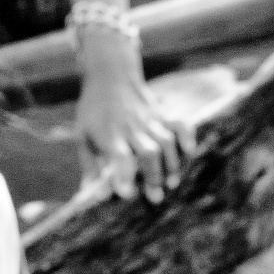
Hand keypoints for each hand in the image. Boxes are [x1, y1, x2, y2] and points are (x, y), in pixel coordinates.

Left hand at [74, 32, 189, 203]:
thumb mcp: (83, 136)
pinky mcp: (162, 115)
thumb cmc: (94, 111)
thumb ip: (90, 167)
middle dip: (153, 177)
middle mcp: (131, 128)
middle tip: (155, 199)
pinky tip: (190, 151)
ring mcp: (149, 121)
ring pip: (166, 143)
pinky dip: (187, 137)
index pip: (119, 156)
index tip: (127, 194)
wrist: (110, 74)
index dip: (124, 175)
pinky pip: (179, 125)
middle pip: (148, 153)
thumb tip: (96, 197)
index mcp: (109, 135)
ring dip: (171, 165)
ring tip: (171, 184)